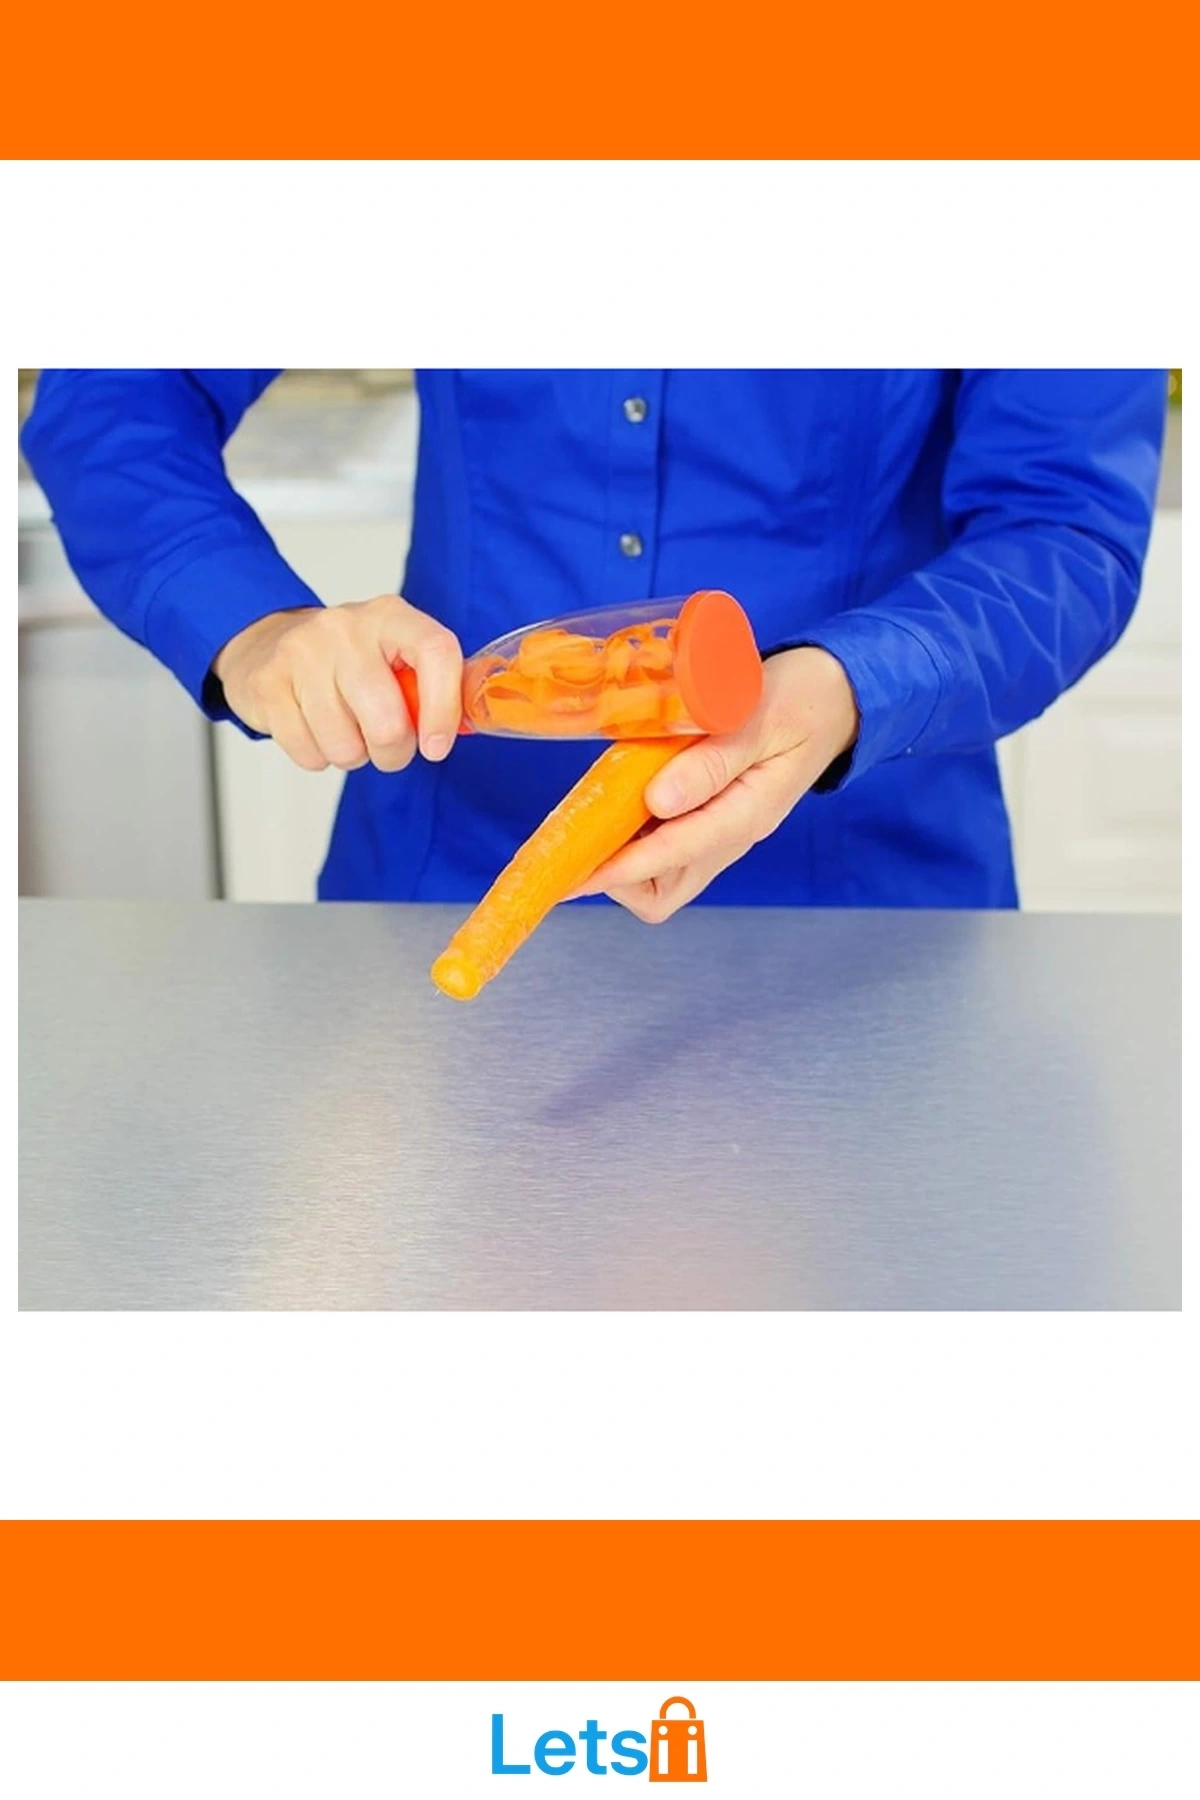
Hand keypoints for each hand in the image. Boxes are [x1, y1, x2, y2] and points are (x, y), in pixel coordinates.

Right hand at [213, 597, 461, 771]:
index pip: (435, 651)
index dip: (444, 709)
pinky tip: (315, 729)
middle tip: (387, 747)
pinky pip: (308, 753)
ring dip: (353, 756)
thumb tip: (464, 726)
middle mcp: (346, 628)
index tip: (436, 746)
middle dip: (392, 754)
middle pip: (387, 723)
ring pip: (345, 746)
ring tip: (345, 730)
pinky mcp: (268, 684)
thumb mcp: (394, 657)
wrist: (268, 644)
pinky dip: (318, 757)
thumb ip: (431, 686)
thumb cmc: (346, 662)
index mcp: (391, 617)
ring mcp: (302, 653)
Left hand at [573, 646, 858, 921]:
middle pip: (665, 892)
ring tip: (596, 816)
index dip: (621, 867)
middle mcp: (733, 836)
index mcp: (747, 814)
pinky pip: (668, 847)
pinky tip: (619, 800)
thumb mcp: (758, 718)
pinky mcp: (713, 818)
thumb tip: (658, 801)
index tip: (575, 870)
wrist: (837, 697)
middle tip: (583, 838)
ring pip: (663, 876)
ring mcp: (723, 832)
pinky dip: (636, 835)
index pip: (676, 855)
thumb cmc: (800, 700)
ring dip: (624, 859)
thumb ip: (712, 761)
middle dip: (619, 878)